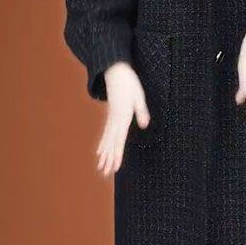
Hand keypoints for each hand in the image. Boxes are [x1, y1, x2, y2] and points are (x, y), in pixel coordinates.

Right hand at [96, 61, 149, 175]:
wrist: (116, 71)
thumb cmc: (130, 84)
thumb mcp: (139, 96)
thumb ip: (142, 111)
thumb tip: (145, 125)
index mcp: (122, 117)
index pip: (119, 139)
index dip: (117, 154)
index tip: (115, 166)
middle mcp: (115, 120)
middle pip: (111, 143)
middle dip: (109, 159)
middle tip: (105, 173)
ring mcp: (111, 119)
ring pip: (107, 140)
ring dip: (104, 155)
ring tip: (101, 169)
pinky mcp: (111, 116)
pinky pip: (106, 134)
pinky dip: (103, 144)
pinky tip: (100, 153)